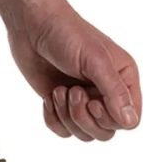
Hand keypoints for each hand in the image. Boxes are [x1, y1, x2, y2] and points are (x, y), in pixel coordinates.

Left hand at [7, 5, 141, 140]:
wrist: (33, 28)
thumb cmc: (67, 35)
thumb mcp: (96, 61)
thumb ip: (114, 91)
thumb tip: (129, 121)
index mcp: (123, 79)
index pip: (129, 120)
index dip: (110, 119)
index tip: (93, 101)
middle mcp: (105, 93)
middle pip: (105, 132)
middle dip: (84, 118)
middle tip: (73, 92)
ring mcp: (82, 101)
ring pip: (83, 133)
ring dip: (67, 117)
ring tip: (59, 90)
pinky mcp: (60, 105)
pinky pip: (62, 130)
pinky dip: (53, 119)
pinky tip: (49, 97)